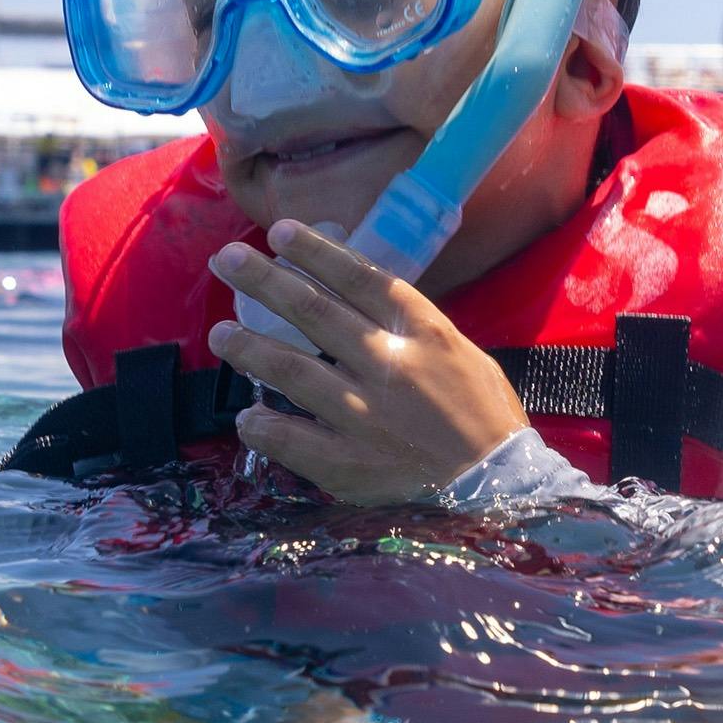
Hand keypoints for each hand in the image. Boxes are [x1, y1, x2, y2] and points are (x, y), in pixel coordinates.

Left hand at [206, 222, 532, 504]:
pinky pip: (289, 438)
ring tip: (221, 334)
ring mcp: (364, 414)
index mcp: (422, 331)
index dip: (315, 251)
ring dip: (248, 347)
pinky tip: (246, 417)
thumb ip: (412, 328)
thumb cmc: (484, 419)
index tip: (279, 232)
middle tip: (227, 259)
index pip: (358, 277)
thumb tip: (361, 300)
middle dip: (263, 280)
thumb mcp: (461, 354)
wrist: (501, 490)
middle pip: (313, 310)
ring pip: (290, 370)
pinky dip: (262, 425)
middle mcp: (389, 364)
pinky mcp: (349, 463)